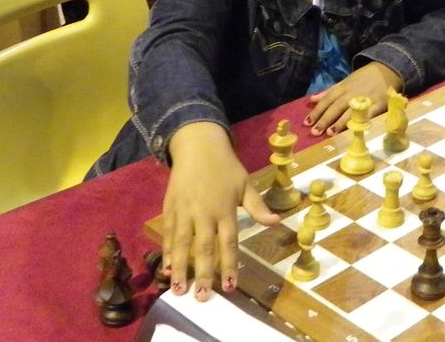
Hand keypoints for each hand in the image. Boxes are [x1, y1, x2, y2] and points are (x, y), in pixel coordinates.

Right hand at [162, 123, 279, 300]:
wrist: (198, 146)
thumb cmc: (226, 167)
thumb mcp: (245, 184)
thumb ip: (258, 206)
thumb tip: (276, 221)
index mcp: (225, 209)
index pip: (228, 242)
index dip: (229, 265)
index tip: (229, 287)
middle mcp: (204, 213)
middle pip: (203, 248)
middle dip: (203, 274)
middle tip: (201, 298)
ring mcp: (185, 211)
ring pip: (182, 244)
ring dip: (181, 268)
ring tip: (178, 290)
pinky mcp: (170, 208)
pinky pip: (169, 233)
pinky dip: (167, 251)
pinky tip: (167, 268)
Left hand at [307, 62, 402, 135]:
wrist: (387, 70)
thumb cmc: (363, 78)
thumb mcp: (345, 82)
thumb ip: (329, 92)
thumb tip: (311, 100)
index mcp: (343, 87)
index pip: (327, 99)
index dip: (317, 111)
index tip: (306, 122)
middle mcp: (351, 93)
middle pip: (336, 107)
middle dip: (325, 119)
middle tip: (314, 132)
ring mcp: (364, 99)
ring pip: (350, 111)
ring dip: (340, 123)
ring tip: (330, 133)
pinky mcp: (378, 104)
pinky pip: (368, 114)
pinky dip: (361, 121)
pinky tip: (354, 129)